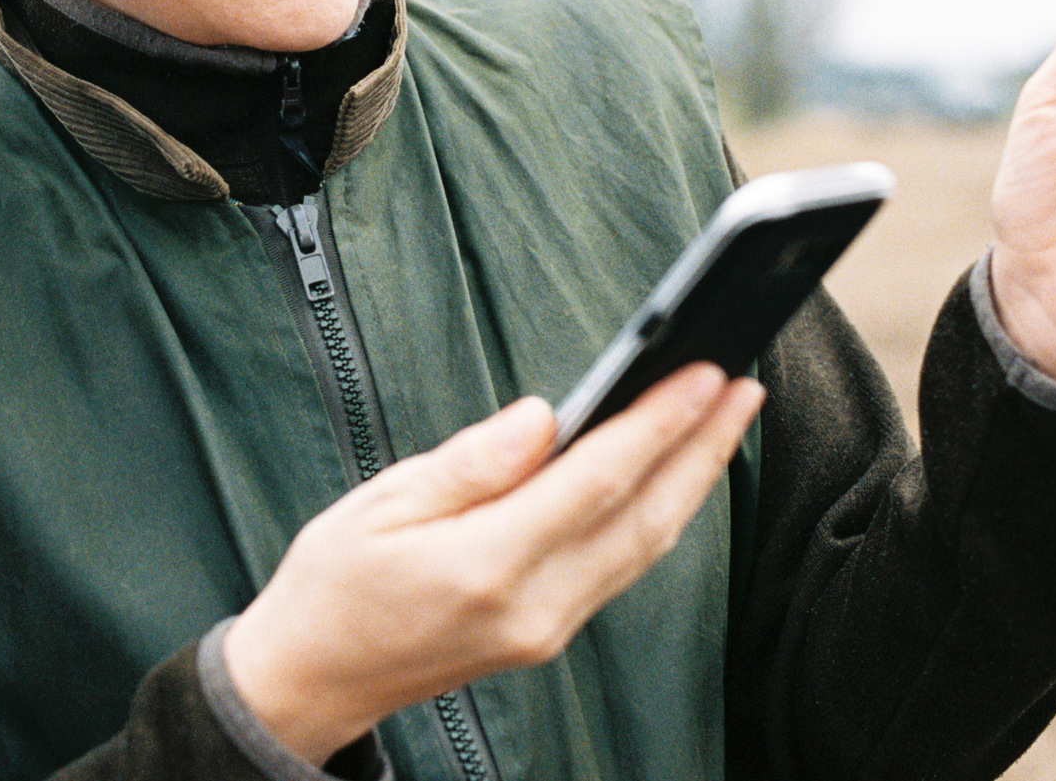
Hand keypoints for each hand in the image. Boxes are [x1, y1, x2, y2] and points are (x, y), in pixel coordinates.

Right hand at [221, 363, 764, 764]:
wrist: (312, 680)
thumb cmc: (333, 585)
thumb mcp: (380, 504)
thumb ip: (471, 462)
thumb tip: (543, 417)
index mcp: (484, 565)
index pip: (596, 482)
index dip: (657, 424)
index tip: (703, 375)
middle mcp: (531, 606)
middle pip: (643, 519)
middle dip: (701, 448)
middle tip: (744, 386)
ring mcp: (546, 628)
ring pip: (644, 548)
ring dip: (692, 482)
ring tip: (723, 420)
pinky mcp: (548, 635)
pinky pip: (622, 569)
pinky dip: (658, 517)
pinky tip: (671, 477)